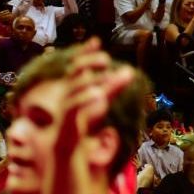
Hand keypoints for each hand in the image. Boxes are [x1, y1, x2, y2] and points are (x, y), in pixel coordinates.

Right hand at [50, 42, 134, 161]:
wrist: (67, 152)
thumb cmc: (81, 123)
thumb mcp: (100, 102)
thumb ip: (112, 87)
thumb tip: (129, 71)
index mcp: (73, 87)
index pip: (78, 65)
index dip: (85, 53)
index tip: (95, 42)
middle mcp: (66, 94)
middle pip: (74, 73)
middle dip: (88, 63)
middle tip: (106, 59)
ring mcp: (65, 108)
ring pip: (72, 90)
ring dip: (87, 82)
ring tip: (105, 76)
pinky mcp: (66, 123)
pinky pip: (72, 109)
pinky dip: (85, 101)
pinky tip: (100, 96)